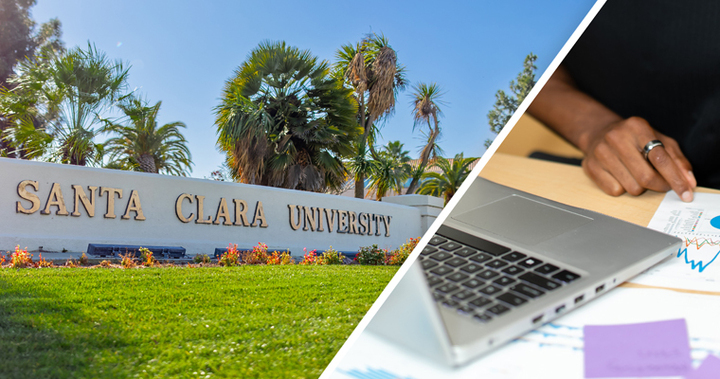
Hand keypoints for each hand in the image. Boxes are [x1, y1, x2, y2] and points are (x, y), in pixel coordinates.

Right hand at [581, 116, 695, 200]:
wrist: (598, 131)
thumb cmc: (633, 138)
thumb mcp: (659, 140)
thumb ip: (676, 159)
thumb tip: (688, 182)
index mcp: (637, 127)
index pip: (660, 157)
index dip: (675, 178)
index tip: (685, 193)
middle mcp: (616, 138)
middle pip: (646, 177)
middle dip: (659, 186)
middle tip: (663, 185)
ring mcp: (600, 153)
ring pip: (631, 187)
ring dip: (640, 186)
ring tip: (636, 174)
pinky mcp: (590, 166)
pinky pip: (615, 190)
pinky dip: (623, 188)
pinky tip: (621, 175)